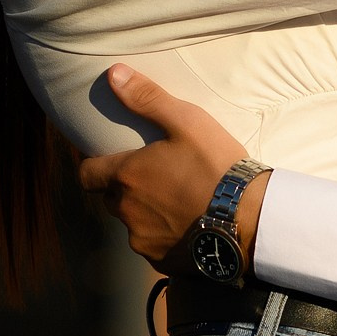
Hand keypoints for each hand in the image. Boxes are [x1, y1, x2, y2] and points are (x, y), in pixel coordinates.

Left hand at [80, 67, 256, 272]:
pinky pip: (154, 247)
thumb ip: (147, 98)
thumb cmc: (217, 167)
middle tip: (156, 178)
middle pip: (111, 199)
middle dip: (126, 189)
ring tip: (178, 203)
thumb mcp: (187, 122)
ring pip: (133, 224)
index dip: (94, 167)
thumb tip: (113, 74)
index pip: (86, 174)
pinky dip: (165, 237)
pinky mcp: (162, 262)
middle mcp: (126, 211)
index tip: (111, 161)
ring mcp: (142, 240)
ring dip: (146, 214)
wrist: (250, 220)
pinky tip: (189, 226)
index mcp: (125, 176)